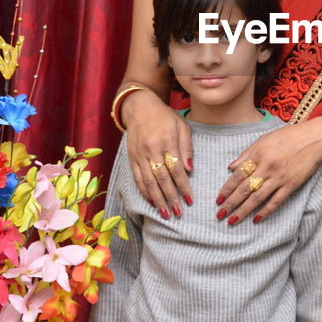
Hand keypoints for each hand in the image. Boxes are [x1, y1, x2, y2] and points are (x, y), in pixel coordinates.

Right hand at [122, 88, 193, 218]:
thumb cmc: (166, 117)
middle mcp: (151, 149)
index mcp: (166, 141)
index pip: (176, 169)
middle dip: (170, 198)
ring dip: (157, 199)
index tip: (190, 200)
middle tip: (178, 213)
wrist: (140, 108)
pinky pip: (138, 178)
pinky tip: (152, 202)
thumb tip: (190, 170)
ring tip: (165, 213)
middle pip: (162, 179)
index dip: (183, 186)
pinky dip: (144, 192)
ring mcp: (139, 155)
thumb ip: (187, 147)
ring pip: (148, 182)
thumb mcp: (182, 126)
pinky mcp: (132, 158)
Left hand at [213, 116, 321, 224]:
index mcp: (259, 154)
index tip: (218, 200)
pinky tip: (256, 219)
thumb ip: (247, 154)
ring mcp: (280, 177)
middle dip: (231, 203)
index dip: (227, 189)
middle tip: (220, 215)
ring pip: (257, 198)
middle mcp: (267, 167)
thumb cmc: (289, 136)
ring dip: (244, 211)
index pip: (238, 175)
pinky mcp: (292, 184)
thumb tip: (230, 167)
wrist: (315, 138)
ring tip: (233, 221)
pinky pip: (276, 201)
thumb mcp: (264, 139)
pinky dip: (265, 211)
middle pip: (245, 189)